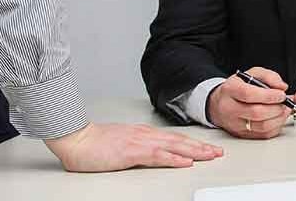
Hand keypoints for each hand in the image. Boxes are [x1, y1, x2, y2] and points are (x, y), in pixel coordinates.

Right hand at [44, 122, 222, 171]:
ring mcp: (140, 143)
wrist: (77, 138)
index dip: (193, 143)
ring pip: (174, 146)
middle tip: (218, 153)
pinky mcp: (132, 152)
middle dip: (201, 147)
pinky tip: (186, 162)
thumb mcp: (122, 143)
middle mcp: (146, 135)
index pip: (174, 139)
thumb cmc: (95, 142)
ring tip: (211, 156)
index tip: (208, 148)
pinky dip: (174, 158)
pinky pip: (158, 156)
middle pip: (180, 141)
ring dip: (195, 152)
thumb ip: (138, 146)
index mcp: (144, 133)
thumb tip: (152, 153)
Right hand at [207, 67, 291, 138]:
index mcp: (230, 90)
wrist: (218, 104)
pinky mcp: (242, 135)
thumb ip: (268, 76)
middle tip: (285, 102)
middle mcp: (230, 109)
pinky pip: (263, 135)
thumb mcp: (250, 74)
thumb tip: (282, 87)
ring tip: (284, 109)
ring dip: (279, 118)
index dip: (269, 95)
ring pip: (261, 127)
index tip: (281, 94)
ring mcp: (235, 124)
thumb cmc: (237, 88)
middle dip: (276, 108)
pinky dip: (276, 127)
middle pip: (256, 113)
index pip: (249, 95)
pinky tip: (278, 118)